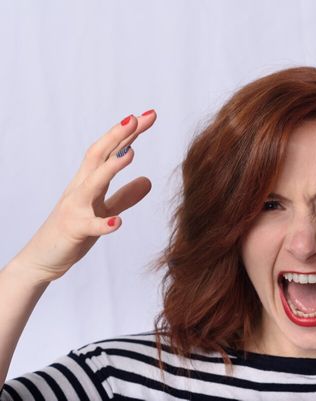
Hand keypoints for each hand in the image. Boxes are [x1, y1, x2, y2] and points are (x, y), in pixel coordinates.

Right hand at [12, 111, 155, 282]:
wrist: (41, 259)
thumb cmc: (73, 231)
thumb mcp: (103, 210)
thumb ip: (126, 196)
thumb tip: (149, 181)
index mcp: (88, 181)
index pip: (109, 150)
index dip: (128, 133)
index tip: (149, 115)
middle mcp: (80, 189)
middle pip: (98, 156)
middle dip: (119, 136)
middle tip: (139, 118)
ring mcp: (74, 209)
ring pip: (92, 184)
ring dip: (111, 168)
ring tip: (131, 153)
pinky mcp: (74, 232)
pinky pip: (90, 227)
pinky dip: (104, 223)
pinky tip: (118, 222)